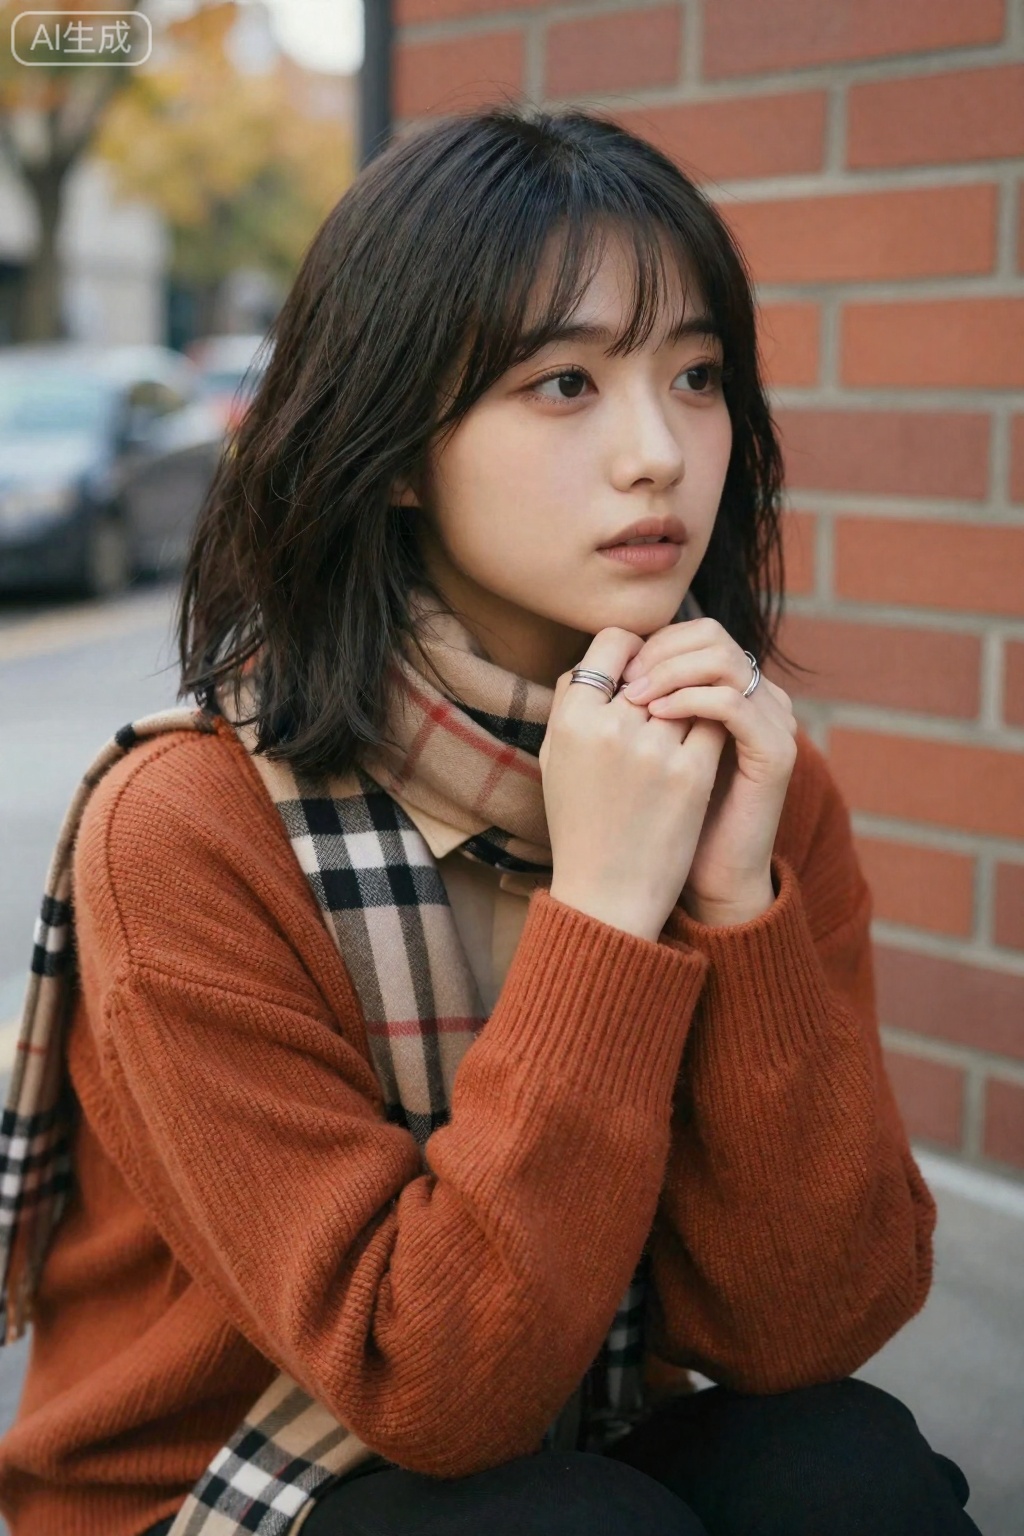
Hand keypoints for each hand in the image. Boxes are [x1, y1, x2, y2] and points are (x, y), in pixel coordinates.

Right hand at [540, 628, 728, 941]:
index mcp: (570, 720)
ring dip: (689, 700)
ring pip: (689, 691)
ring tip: (683, 721)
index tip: (640, 664)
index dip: (631, 647)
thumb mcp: (555, 757)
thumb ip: (572, 701)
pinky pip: (714, 721)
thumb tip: (605, 655)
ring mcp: (655, 750)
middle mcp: (610, 728)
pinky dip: (712, 724)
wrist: (607, 893)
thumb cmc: (578, 822)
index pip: (612, 643)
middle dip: (662, 677)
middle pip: (653, 667)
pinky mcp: (693, 774)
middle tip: (667, 691)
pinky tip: (705, 739)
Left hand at [619, 617, 797, 924]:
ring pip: (723, 660)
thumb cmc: (667, 820)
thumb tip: (593, 667)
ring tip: (634, 699)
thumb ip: (637, 709)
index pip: (692, 633)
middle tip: (623, 683)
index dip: (650, 644)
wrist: (709, 877)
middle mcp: (757, 697)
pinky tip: (657, 717)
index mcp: (730, 691)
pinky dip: (691, 701)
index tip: (613, 673)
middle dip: (659, 652)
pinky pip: (734, 702)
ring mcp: (772, 720)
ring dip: (671, 672)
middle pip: (710, 635)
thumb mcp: (646, 754)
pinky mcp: (776, 750)